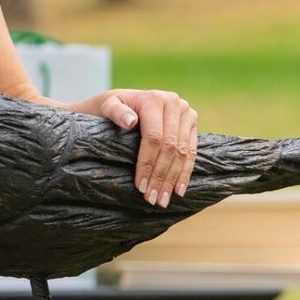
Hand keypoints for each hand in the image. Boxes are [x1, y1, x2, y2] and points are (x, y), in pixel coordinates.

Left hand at [90, 87, 198, 205]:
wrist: (124, 100)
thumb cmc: (112, 107)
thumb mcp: (107, 106)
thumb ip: (116, 112)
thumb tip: (130, 121)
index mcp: (154, 99)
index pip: (154, 137)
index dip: (148, 163)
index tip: (140, 186)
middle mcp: (174, 103)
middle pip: (170, 147)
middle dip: (160, 176)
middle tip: (152, 199)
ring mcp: (185, 113)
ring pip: (183, 152)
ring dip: (173, 179)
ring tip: (163, 200)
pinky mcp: (191, 123)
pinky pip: (192, 151)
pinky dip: (185, 172)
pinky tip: (179, 190)